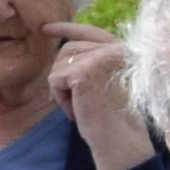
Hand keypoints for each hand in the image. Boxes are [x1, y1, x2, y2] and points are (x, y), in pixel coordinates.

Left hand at [48, 23, 148, 165]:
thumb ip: (89, 62)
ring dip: (61, 88)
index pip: (89, 31)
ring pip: (59, 63)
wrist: (120, 140)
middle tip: (73, 102)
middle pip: (68, 49)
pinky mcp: (85, 70)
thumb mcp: (102, 82)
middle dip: (62, 75)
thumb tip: (60, 51)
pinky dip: (59, 97)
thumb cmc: (111, 117)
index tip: (45, 29)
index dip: (66, 28)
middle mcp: (115, 49)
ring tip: (79, 107)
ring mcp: (101, 58)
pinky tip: (76, 111)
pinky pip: (55, 78)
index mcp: (123, 50)